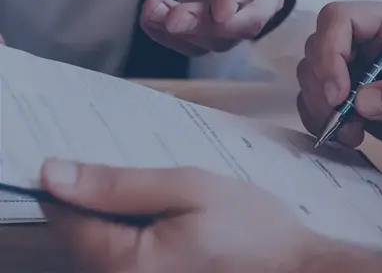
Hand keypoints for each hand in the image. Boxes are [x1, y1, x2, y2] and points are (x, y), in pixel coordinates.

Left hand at [40, 159, 317, 272]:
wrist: (293, 268)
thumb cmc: (249, 227)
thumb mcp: (188, 188)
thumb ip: (119, 183)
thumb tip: (54, 173)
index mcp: (121, 265)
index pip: (65, 216)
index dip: (72, 179)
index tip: (100, 155)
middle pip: (80, 233)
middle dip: (106, 196)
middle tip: (157, 178)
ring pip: (100, 244)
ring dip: (123, 214)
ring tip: (173, 200)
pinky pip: (122, 258)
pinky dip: (136, 232)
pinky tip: (174, 221)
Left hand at [139, 0, 297, 56]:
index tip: (220, 8)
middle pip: (249, 20)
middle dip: (211, 25)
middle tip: (174, 19)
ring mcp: (243, 11)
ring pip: (223, 38)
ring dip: (186, 31)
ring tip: (153, 9)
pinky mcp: (216, 23)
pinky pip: (198, 42)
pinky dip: (171, 37)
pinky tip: (151, 15)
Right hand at [296, 1, 381, 163]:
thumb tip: (362, 100)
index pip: (341, 18)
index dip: (330, 52)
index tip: (339, 95)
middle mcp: (368, 37)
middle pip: (318, 45)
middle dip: (321, 86)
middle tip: (344, 122)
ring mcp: (357, 64)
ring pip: (311, 72)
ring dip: (319, 106)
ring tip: (352, 135)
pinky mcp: (351, 92)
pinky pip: (316, 98)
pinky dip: (320, 119)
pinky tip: (350, 137)